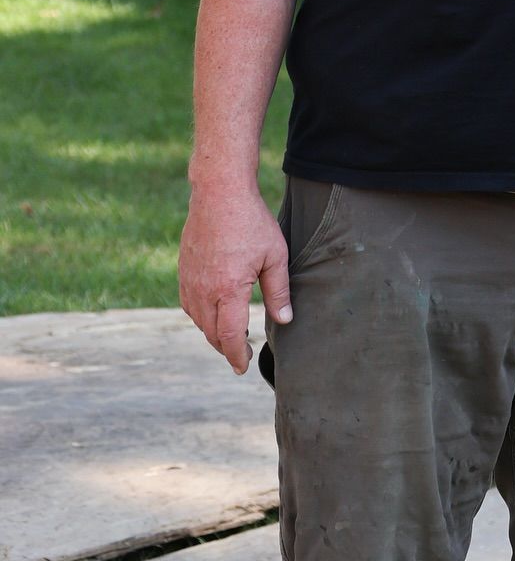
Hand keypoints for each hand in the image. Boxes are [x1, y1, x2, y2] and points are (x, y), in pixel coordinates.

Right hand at [179, 180, 291, 374]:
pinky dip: (201, 316)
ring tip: (231, 335)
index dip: (236, 355)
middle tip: (241, 354)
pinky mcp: (183, 271)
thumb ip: (278, 291)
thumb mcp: (274, 256)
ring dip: (213, 333)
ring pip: (198, 320)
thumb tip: (285, 321)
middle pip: (211, 333)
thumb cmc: (251, 222)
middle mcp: (203, 290)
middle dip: (226, 348)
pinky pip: (189, 304)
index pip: (229, 336)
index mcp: (227, 289)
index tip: (243, 367)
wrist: (218, 193)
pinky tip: (214, 313)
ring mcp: (189, 281)